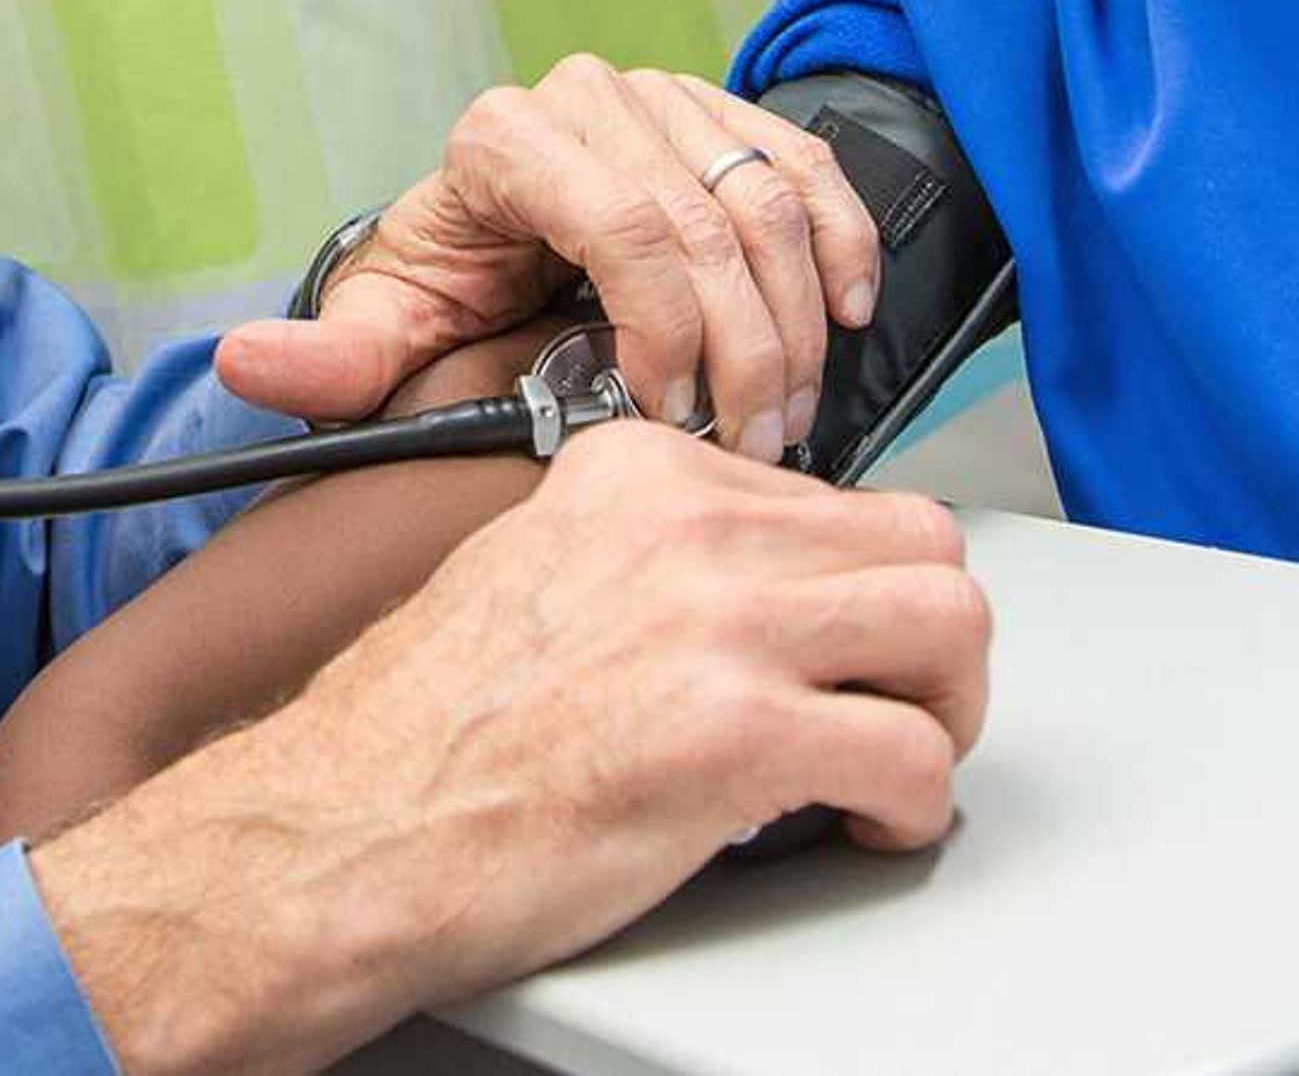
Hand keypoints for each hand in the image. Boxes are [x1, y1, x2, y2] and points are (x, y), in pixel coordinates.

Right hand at [30, 427, 989, 1074]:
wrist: (348, 826)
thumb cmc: (423, 733)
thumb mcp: (538, 570)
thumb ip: (651, 557)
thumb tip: (752, 594)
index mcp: (638, 472)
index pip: (835, 494)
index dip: (857, 586)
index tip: (845, 643)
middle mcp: (689, 524)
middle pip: (919, 545)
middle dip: (931, 640)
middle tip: (901, 703)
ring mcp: (719, 622)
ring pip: (950, 623)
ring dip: (945, 709)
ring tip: (900, 759)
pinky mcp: (738, 733)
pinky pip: (912, 755)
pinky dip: (913, 806)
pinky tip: (865, 826)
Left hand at [216, 55, 882, 462]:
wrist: (486, 237)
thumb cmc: (445, 283)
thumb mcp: (381, 327)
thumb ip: (326, 360)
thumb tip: (251, 358)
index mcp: (506, 141)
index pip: (623, 227)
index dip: (666, 331)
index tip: (667, 417)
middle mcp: (588, 100)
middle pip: (705, 227)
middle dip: (741, 351)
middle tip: (746, 443)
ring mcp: (664, 99)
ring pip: (766, 205)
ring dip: (796, 320)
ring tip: (783, 412)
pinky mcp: (722, 114)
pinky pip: (805, 169)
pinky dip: (840, 244)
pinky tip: (847, 315)